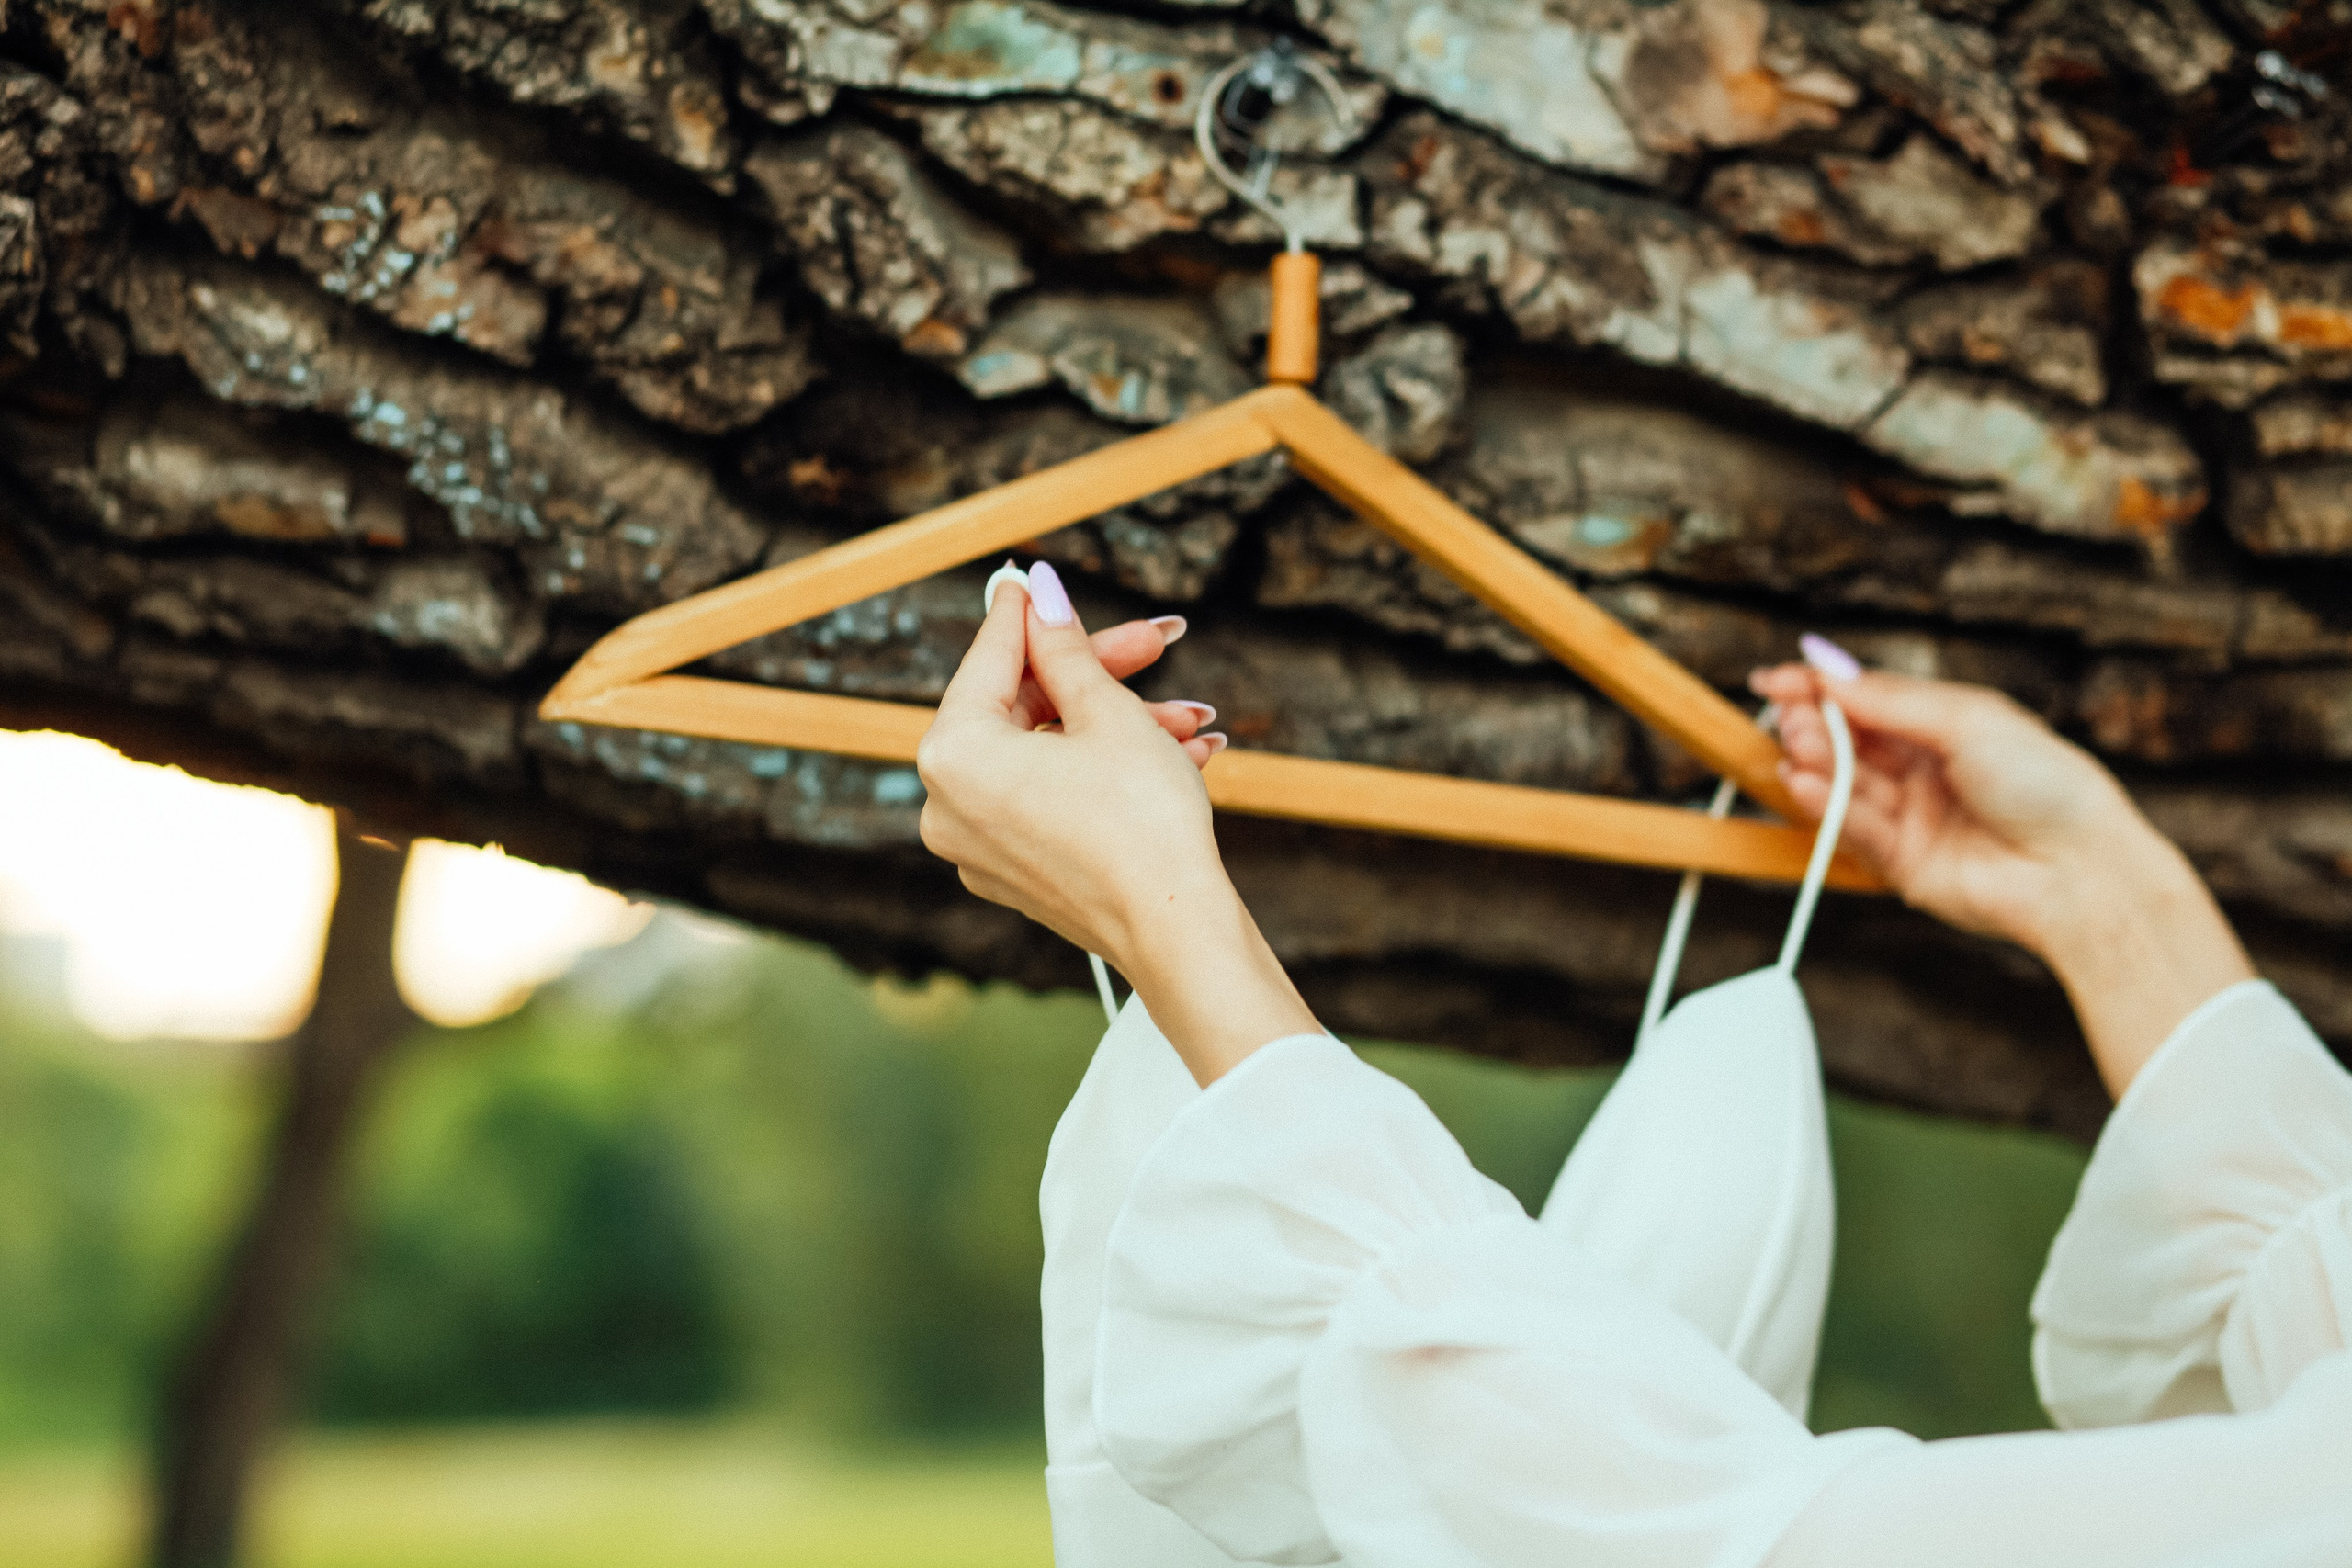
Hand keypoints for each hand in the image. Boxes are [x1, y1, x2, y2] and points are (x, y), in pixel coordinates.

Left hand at [918, 562, 1317, 1082]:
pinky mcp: (1015, 873)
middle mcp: (947, 805)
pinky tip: (1177, 755)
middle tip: (1157, 643)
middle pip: (1022, 708)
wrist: (1177, 930)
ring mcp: (979, 847)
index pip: (989, 659)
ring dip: (1119, 727)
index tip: (1035, 579)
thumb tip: (1040, 594)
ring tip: (1192, 720)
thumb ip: (1065, 649)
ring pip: (1048, 756)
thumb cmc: (1141, 820)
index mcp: (952, 755)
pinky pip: (1053, 798)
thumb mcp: (1107, 712)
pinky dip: (1104, 771)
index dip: (1026, 614)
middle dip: (1098, 676)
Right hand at [1752, 657, 2251, 1094]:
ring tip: (1797, 747)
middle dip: (1814, 726)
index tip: (1772, 681)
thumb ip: (1889, 699)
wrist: (2081, 870)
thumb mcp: (1967, 719)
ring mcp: (1912, 817)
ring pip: (1845, 786)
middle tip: (1793, 717)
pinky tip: (1804, 785)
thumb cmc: (2045, 784)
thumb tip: (1825, 668)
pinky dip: (1825, 807)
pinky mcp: (1902, 864)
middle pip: (1849, 743)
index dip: (1818, 689)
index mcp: (1945, 727)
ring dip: (1815, 764)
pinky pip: (1853, 831)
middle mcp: (1924, 770)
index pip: (1866, 702)